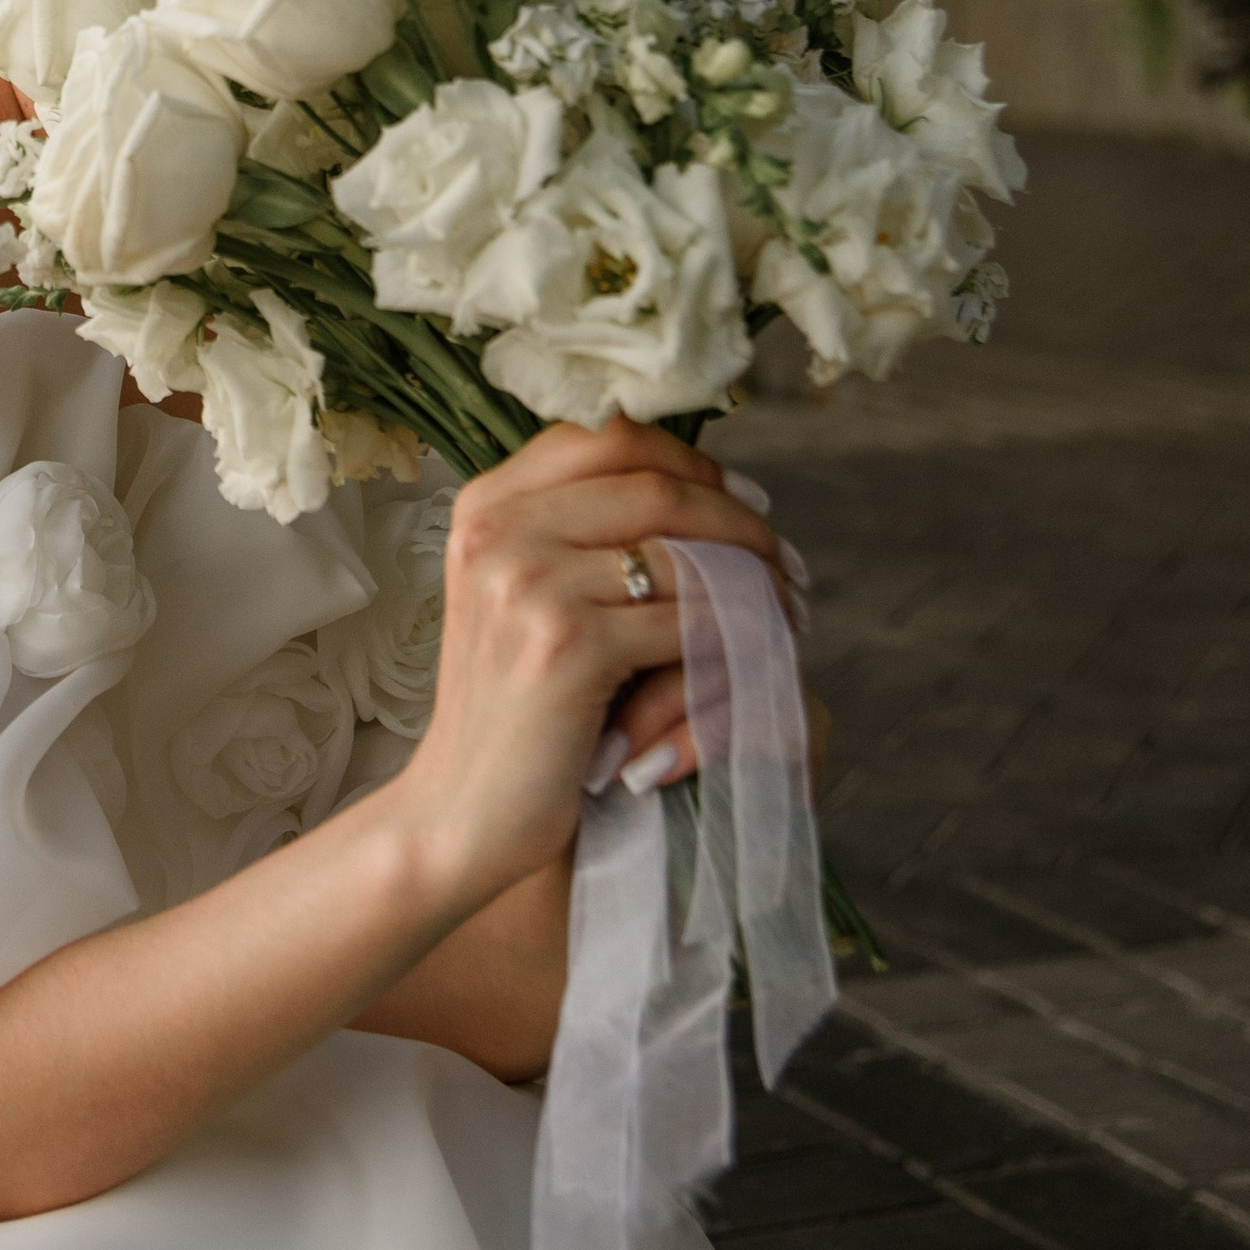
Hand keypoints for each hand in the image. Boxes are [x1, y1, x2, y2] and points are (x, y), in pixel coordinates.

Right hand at [388, 420, 788, 929]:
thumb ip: (577, 533)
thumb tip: (696, 486)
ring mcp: (530, 584)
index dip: (692, 462)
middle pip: (656, 486)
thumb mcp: (518, 595)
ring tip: (786, 613)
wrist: (461, 813)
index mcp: (485, 506)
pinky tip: (761, 654)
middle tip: (788, 564)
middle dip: (740, 523)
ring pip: (685, 552)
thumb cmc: (511, 708)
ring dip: (756, 581)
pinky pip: (690, 619)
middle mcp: (498, 530)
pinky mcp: (568, 645)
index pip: (608, 436)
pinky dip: (741, 634)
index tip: (745, 503)